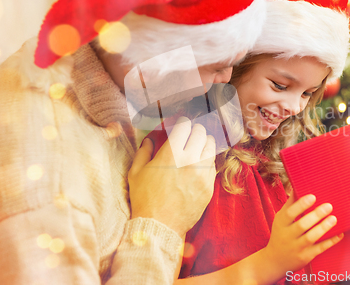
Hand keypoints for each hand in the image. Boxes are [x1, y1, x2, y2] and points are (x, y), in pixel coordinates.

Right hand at [128, 117, 216, 238]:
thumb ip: (144, 152)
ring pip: (211, 146)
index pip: (185, 126)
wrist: (159, 226)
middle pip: (201, 132)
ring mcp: (203, 173)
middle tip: (189, 135)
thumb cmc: (144, 199)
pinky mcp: (209, 185)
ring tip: (197, 147)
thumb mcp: (136, 172)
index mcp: (171, 153)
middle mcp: (190, 160)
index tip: (180, 125)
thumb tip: (149, 140)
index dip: (182, 123)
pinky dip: (207, 161)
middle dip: (194, 131)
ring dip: (204, 143)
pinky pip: (213, 165)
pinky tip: (199, 164)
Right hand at [262, 194, 342, 275]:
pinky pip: (320, 248)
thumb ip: (289, 204)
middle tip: (328, 206)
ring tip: (334, 218)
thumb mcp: (280, 219)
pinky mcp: (306, 256)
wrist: (275, 261)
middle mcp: (288, 236)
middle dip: (316, 215)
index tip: (313, 196)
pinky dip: (330, 241)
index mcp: (281, 223)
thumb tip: (296, 186)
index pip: (290, 213)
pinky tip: (340, 234)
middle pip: (302, 225)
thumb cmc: (280, 234)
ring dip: (323, 227)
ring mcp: (297, 247)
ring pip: (311, 237)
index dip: (301, 205)